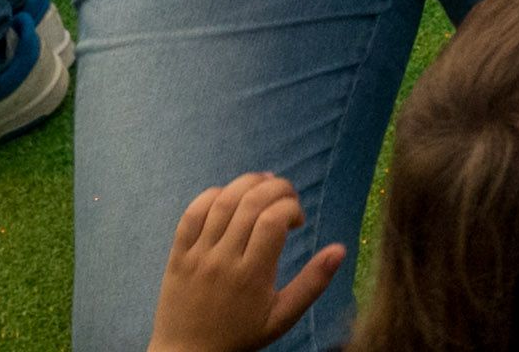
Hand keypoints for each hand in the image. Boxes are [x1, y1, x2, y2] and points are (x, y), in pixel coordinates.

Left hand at [145, 174, 344, 351]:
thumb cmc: (240, 335)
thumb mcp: (282, 317)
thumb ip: (312, 283)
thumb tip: (340, 249)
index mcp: (252, 275)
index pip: (274, 220)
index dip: (292, 208)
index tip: (298, 220)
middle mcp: (224, 260)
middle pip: (251, 203)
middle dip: (276, 188)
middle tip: (287, 197)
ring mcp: (198, 255)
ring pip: (222, 201)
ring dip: (247, 183)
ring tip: (264, 185)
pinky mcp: (178, 254)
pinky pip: (192, 213)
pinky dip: (213, 195)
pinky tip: (229, 196)